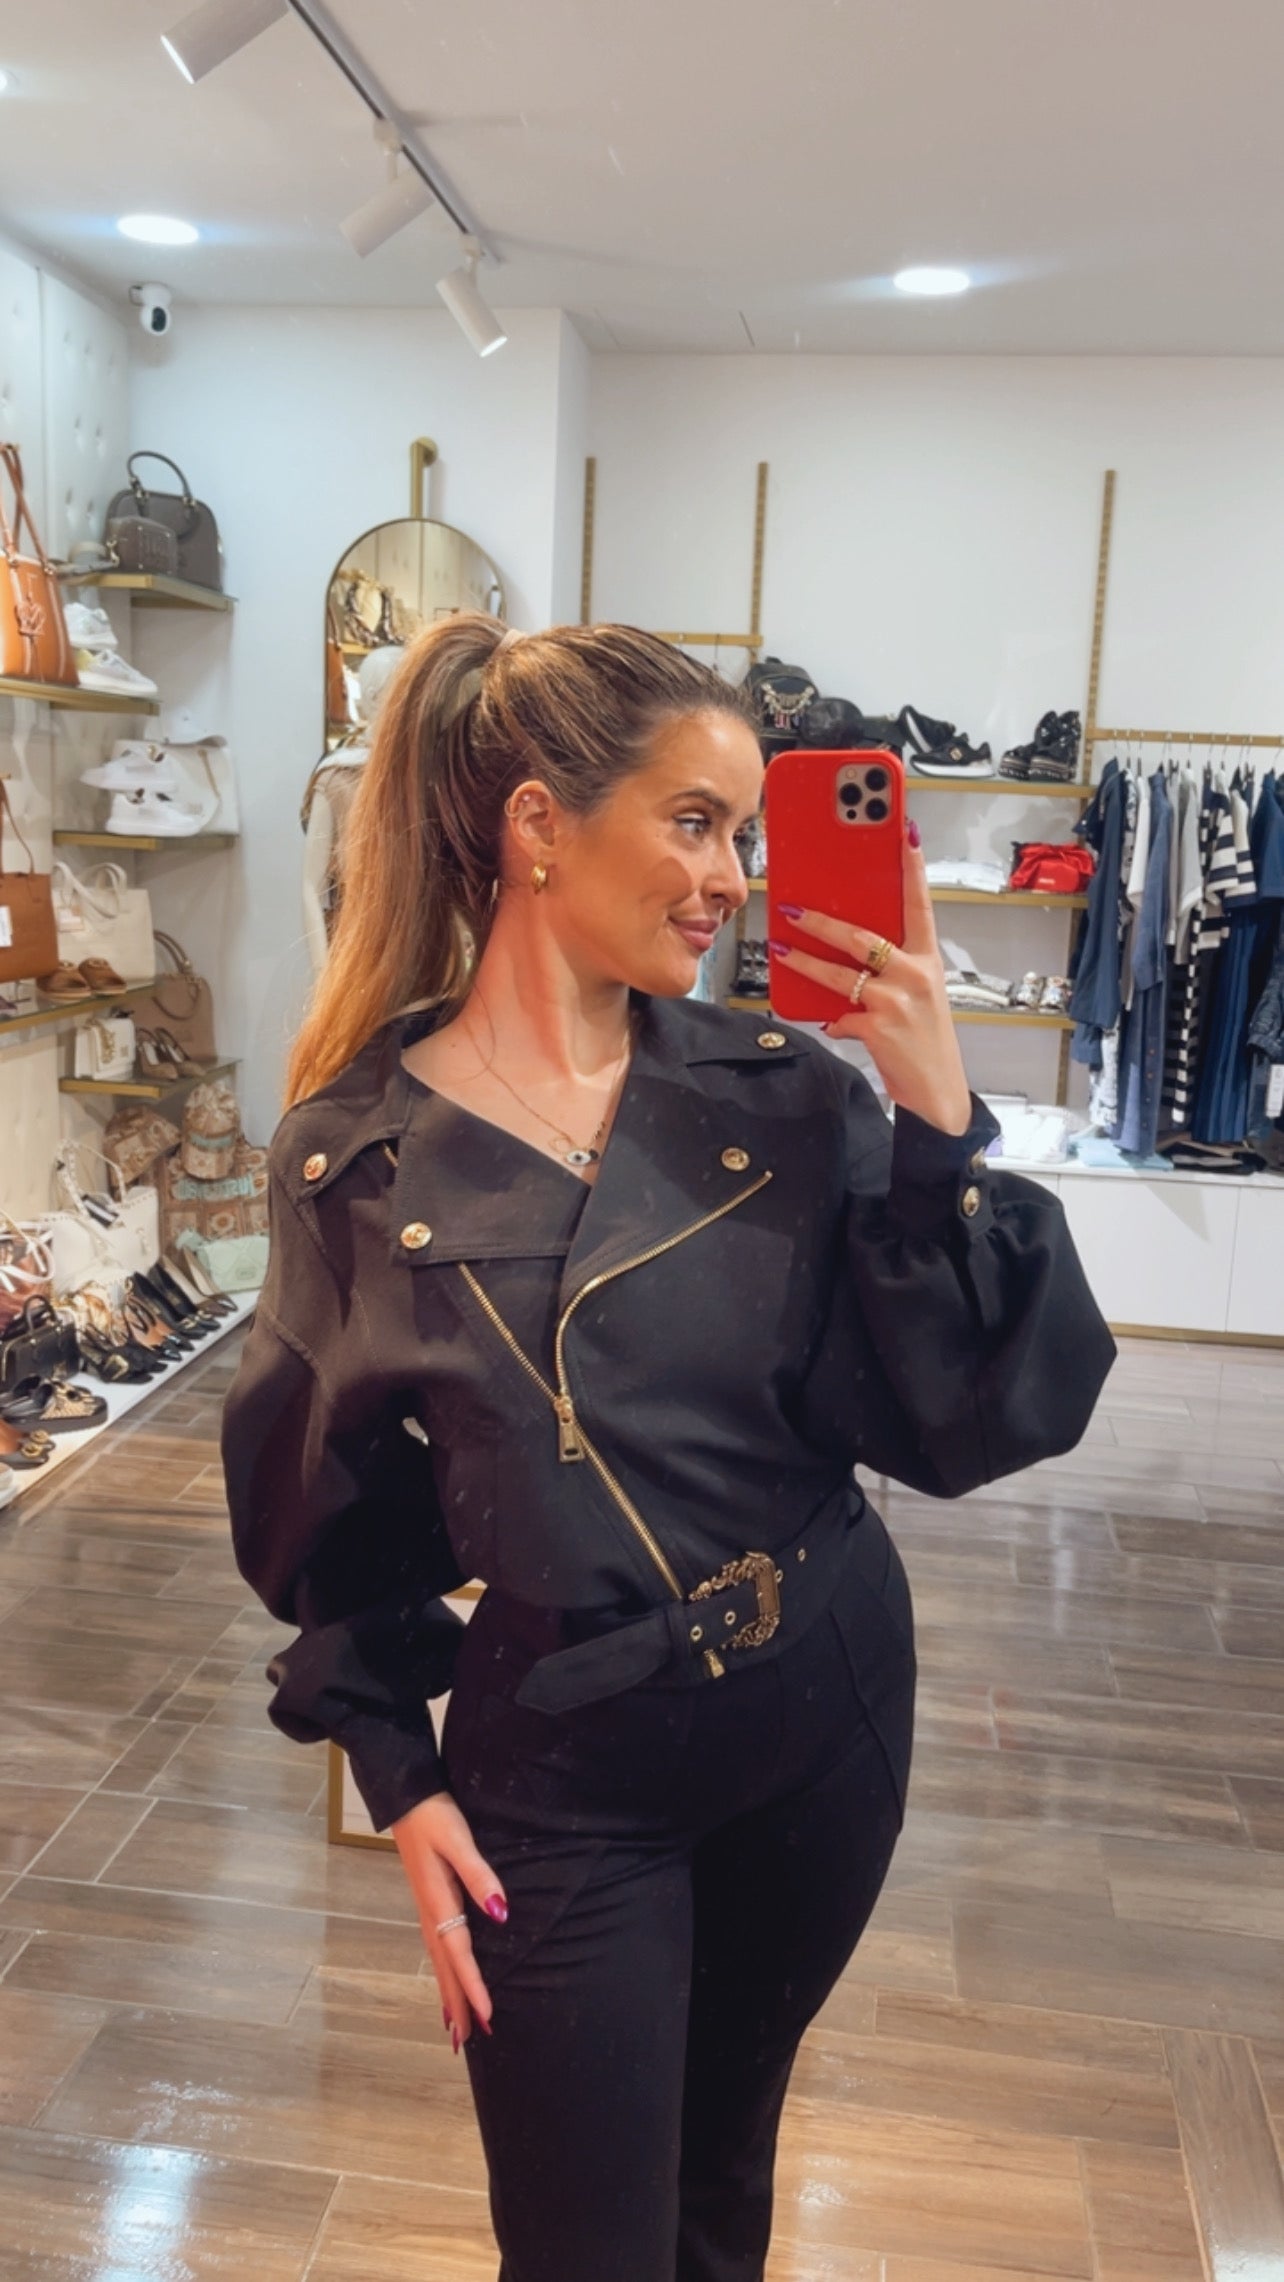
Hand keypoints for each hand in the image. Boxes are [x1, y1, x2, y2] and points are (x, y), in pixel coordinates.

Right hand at [391, 1788, 507, 2050]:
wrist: (404, 1797)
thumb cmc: (434, 1816)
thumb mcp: (459, 1840)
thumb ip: (479, 1875)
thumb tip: (500, 1914)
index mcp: (439, 1902)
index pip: (460, 1954)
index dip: (474, 1987)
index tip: (487, 2017)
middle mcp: (429, 1912)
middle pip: (445, 1968)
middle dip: (458, 2005)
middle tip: (468, 2043)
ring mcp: (426, 1908)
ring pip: (439, 1962)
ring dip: (448, 1994)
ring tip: (456, 2029)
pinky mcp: (427, 1900)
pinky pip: (436, 1948)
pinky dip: (442, 1972)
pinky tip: (446, 1978)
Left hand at [770, 824, 972, 1134]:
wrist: (938, 1092)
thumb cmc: (924, 1039)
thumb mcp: (917, 995)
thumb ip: (889, 968)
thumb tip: (843, 949)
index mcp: (928, 960)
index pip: (920, 903)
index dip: (912, 866)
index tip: (905, 831)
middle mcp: (916, 974)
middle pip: (863, 935)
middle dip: (823, 920)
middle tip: (793, 906)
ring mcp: (897, 1000)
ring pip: (840, 971)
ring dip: (805, 960)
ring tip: (782, 947)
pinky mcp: (878, 1027)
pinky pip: (838, 1013)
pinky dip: (827, 1016)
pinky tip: (823, 1018)